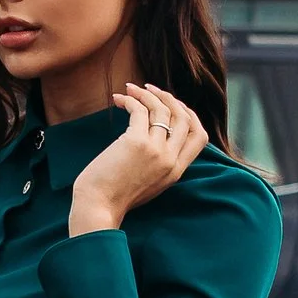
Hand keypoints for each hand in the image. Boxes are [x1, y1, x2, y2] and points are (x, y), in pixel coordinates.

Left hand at [67, 85, 206, 234]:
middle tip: (151, 90)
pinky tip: (119, 100)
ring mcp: (156, 151)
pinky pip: (140, 111)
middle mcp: (171, 160)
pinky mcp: (137, 143)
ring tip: (131, 89)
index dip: (189, 115)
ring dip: (147, 95)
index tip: (173, 105)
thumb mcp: (148, 183)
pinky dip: (130, 100)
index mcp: (176, 171)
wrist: (98, 208)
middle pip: (185, 118)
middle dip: (170, 99)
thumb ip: (158, 164)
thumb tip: (154, 136)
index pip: (199, 137)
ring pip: (162, 110)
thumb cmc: (114, 197)